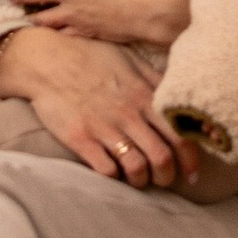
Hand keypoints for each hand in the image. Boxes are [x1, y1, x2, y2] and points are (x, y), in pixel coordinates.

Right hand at [0, 23, 189, 186]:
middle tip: (164, 179)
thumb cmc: (89, 56)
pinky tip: (114, 173)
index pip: (180, 134)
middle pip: (162, 158)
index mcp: (144, 95)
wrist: (45, 59)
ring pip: (137, 169)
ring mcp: (104, 127)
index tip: (191, 172)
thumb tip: (180, 100)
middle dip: (168, 176)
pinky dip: (115, 178)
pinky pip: (107, 170)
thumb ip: (155, 81)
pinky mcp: (80, 138)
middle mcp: (128, 113)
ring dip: (142, 181)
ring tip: (139, 180)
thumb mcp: (129, 59)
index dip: (191, 159)